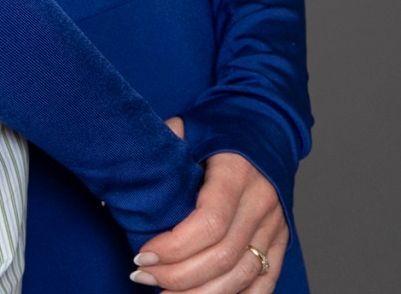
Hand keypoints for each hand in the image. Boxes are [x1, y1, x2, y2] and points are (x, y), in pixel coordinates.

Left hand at [131, 123, 288, 292]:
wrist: (268, 121)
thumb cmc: (219, 126)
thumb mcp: (188, 126)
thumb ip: (159, 148)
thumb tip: (119, 175)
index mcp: (238, 173)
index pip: (210, 222)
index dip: (174, 247)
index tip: (141, 254)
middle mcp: (262, 203)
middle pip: (223, 257)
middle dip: (178, 276)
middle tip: (141, 276)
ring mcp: (276, 225)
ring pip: (242, 276)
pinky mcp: (281, 241)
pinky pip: (263, 283)